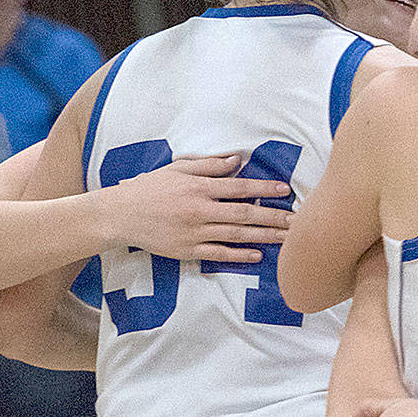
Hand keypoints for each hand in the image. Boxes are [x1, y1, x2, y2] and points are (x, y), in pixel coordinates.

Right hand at [97, 153, 291, 261]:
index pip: (239, 187)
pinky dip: (239, 255)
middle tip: (298, 221)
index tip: (285, 190)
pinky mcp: (187, 251)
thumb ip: (209, 165)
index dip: (264, 188)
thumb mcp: (177, 168)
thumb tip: (237, 160)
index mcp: (198, 187)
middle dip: (273, 217)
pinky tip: (258, 255)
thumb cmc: (150, 188)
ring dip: (264, 237)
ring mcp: (194, 232)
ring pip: (236, 236)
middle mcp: (199, 210)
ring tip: (287, 238)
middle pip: (244, 214)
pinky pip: (218, 254)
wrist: (119, 215)